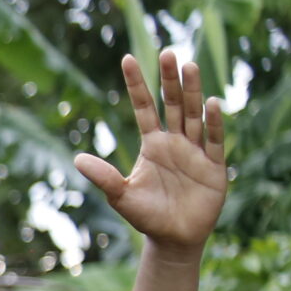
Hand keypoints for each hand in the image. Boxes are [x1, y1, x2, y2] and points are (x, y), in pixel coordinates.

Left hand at [73, 50, 227, 259]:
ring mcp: (195, 152)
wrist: (174, 238)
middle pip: (173, 104)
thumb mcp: (120, 196)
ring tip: (189, 66)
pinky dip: (212, 123)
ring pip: (194, 116)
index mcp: (152, 145)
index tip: (127, 59)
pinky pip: (214, 141)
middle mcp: (175, 142)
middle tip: (169, 52)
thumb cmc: (147, 216)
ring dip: (193, 92)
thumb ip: (104, 177)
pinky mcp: (213, 167)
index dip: (137, 85)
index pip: (144, 108)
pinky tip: (211, 103)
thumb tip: (77, 158)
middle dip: (170, 79)